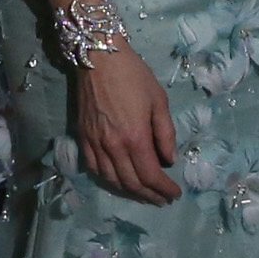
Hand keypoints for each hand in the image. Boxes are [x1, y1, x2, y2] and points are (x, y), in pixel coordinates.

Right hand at [74, 44, 179, 204]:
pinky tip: (117, 181)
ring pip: (112, 180)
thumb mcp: (159, 101)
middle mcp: (113, 147)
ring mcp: (95, 144)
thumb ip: (166, 133)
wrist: (98, 57)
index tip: (175, 194)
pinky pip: (94, 168)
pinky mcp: (83, 138)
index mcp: (135, 138)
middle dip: (150, 195)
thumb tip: (169, 160)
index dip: (164, 189)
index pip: (151, 175)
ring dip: (129, 192)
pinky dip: (108, 180)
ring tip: (143, 194)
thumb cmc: (134, 75)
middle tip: (162, 200)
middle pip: (132, 183)